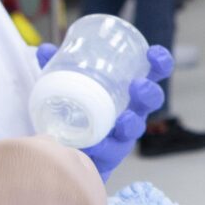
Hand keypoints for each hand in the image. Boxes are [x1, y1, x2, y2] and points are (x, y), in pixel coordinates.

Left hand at [39, 43, 171, 178]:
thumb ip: (57, 68)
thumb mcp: (70, 87)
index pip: (153, 74)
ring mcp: (124, 134)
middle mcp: (133, 111)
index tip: (152, 53)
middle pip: (152, 101)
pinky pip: (111, 152)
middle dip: (149, 92)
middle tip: (137, 85)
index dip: (160, 63)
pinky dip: (102, 147)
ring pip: (136, 128)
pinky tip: (92, 146)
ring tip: (123, 120)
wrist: (69, 152)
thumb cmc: (79, 113)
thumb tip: (44, 49)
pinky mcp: (111, 155)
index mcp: (130, 90)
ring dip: (131, 123)